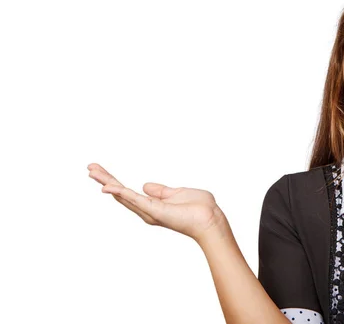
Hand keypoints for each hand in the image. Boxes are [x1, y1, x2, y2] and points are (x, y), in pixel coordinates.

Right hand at [87, 163, 226, 244]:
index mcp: (152, 204)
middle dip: (105, 179)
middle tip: (89, 167)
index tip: (99, 170)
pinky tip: (108, 186)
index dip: (113, 181)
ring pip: (123, 195)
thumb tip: (145, 185)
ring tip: (92, 171)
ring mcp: (149, 210)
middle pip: (120, 193)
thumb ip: (161, 190)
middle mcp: (147, 209)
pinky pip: (134, 199)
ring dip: (107, 182)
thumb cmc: (200, 209)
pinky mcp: (154, 210)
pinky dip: (120, 193)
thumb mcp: (178, 193)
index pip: (127, 191)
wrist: (210, 219)